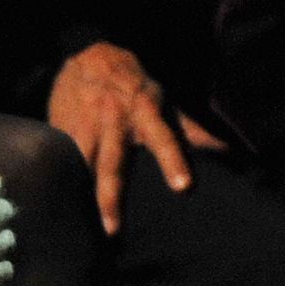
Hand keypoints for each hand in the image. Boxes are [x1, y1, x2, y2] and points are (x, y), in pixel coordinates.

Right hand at [44, 41, 225, 235]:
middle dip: (111, 197)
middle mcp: (115, 120)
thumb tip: (226, 151)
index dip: (174, 161)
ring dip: (80, 193)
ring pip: (81, 164)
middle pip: (112, 164)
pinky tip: (58, 202)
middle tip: (112, 229)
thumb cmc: (132, 84)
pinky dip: (60, 179)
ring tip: (78, 224)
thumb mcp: (164, 100)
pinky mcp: (59, 128)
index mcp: (145, 111)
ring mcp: (84, 125)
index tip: (184, 187)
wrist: (86, 55)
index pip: (164, 138)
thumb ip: (190, 130)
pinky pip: (60, 159)